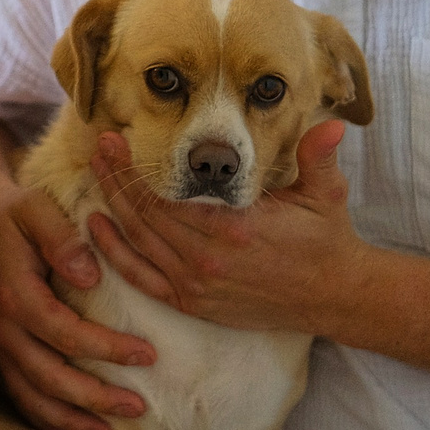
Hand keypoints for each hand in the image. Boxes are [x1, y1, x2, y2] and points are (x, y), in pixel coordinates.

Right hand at [0, 170, 155, 429]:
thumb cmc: (13, 216)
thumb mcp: (34, 208)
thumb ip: (61, 237)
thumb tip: (89, 276)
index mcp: (14, 293)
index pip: (63, 331)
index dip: (105, 347)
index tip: (148, 355)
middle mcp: (0, 328)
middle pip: (48, 376)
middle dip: (94, 397)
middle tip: (138, 407)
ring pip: (31, 396)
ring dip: (70, 421)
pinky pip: (18, 397)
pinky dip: (45, 421)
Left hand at [88, 119, 369, 334]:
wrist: (332, 295)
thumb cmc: (325, 239)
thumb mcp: (326, 194)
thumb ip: (319, 157)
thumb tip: (332, 126)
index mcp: (234, 228)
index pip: (167, 195)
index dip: (135, 168)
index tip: (116, 140)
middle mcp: (207, 259)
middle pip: (144, 214)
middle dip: (116, 179)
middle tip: (100, 148)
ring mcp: (196, 285)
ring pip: (137, 242)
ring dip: (111, 208)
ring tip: (96, 174)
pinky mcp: (192, 303)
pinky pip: (141, 277)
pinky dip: (114, 253)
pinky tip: (97, 227)